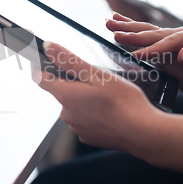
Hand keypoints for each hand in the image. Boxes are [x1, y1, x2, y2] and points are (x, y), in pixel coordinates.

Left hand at [32, 42, 182, 183]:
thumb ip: (69, 60)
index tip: (43, 58)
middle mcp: (67, 114)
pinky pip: (85, 118)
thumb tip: (49, 47)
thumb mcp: (97, 74)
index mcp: (66, 96)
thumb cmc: (124, 103)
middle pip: (62, 91)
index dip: (40, 66)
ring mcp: (77, 127)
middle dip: (74, 82)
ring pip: (75, 105)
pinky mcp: (88, 136)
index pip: (40, 78)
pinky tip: (110, 110)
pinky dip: (93, 112)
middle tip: (96, 77)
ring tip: (108, 95)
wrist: (143, 133)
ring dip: (85, 97)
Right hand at [106, 13, 182, 107]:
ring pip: (146, 30)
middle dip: (132, 33)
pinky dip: (131, 29)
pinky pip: (145, 36)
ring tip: (109, 22)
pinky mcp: (164, 44)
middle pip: (154, 32)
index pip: (169, 43)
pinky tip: (118, 21)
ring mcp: (172, 37)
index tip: (135, 57)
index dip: (152, 50)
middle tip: (114, 33)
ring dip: (126, 27)